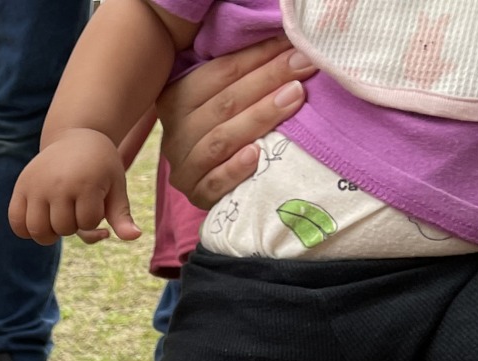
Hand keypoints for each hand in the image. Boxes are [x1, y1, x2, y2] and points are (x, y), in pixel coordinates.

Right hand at [10, 131, 141, 245]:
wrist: (76, 136)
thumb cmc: (100, 166)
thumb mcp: (116, 185)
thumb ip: (121, 214)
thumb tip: (134, 237)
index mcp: (86, 182)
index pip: (88, 223)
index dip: (94, 218)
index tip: (96, 200)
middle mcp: (58, 184)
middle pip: (63, 228)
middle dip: (73, 224)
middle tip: (76, 208)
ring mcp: (36, 185)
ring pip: (38, 231)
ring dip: (51, 232)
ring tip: (57, 219)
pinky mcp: (21, 186)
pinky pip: (16, 223)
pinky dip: (26, 230)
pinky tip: (39, 221)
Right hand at [157, 37, 316, 207]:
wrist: (212, 177)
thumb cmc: (227, 127)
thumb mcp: (225, 96)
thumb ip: (244, 75)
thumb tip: (287, 47)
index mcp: (176, 99)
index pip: (219, 72)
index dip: (257, 56)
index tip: (293, 46)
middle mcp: (175, 133)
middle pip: (223, 104)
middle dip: (267, 81)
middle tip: (302, 67)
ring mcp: (184, 167)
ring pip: (220, 140)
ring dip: (259, 117)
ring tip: (293, 98)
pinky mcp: (197, 195)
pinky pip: (214, 183)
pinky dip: (235, 169)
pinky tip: (257, 154)